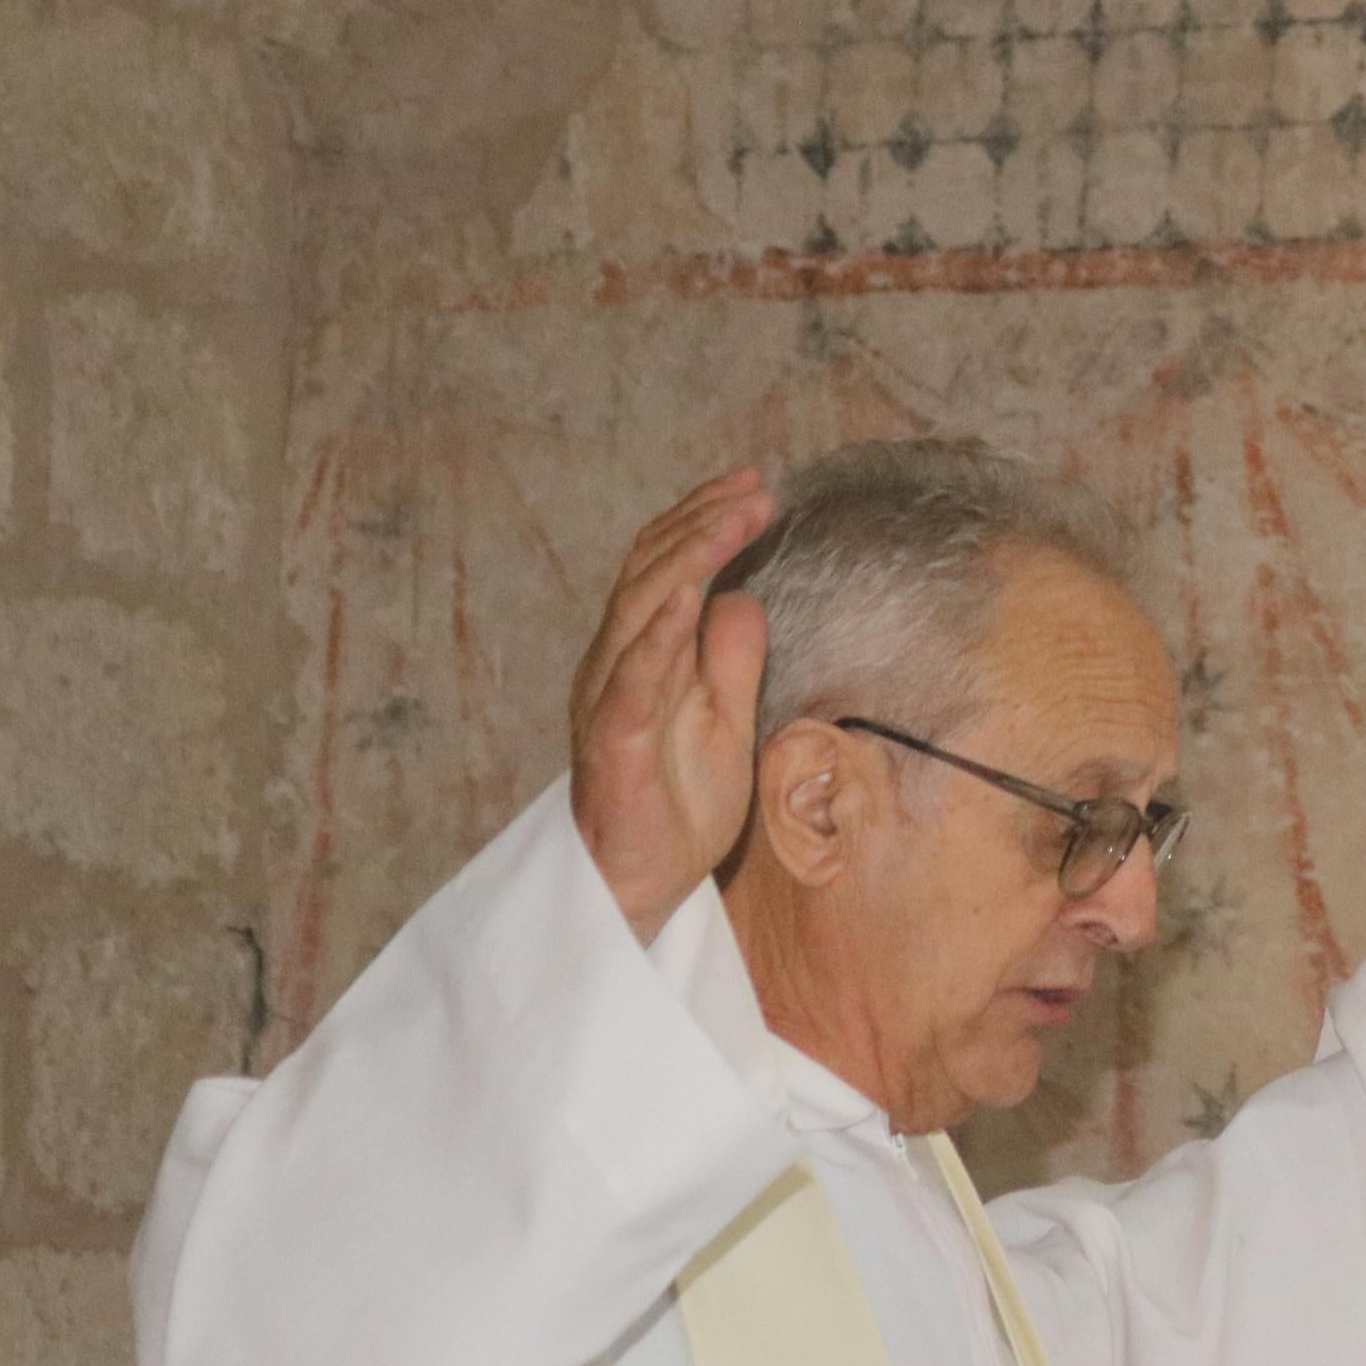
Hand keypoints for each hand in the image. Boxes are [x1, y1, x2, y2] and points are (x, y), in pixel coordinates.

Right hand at [570, 468, 776, 942]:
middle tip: (756, 483)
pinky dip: (659, 630)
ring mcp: (609, 698)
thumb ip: (730, 659)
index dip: (706, 521)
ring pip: (639, 607)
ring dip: (690, 556)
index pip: (667, 568)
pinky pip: (632, 676)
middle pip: (650, 569)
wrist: (641, 882)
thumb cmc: (675, 805)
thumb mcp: (725, 720)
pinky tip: (689, 594)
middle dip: (703, 520)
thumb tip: (743, 597)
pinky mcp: (612, 740)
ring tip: (736, 515)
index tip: (756, 485)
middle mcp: (616, 663)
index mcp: (643, 654)